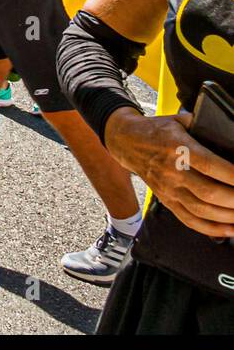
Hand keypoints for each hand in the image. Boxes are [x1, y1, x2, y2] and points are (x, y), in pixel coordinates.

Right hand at [104, 110, 233, 237]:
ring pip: (202, 210)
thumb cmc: (156, 131)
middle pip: (209, 193)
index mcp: (178, 148)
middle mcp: (173, 171)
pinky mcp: (166, 200)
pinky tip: (229, 229)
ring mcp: (168, 189)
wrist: (126, 142)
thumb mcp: (179, 120)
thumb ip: (203, 125)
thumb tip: (226, 131)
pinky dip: (211, 228)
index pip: (211, 166)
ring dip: (228, 216)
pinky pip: (189, 220)